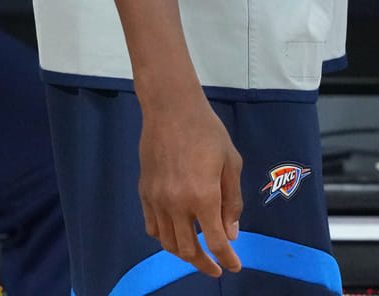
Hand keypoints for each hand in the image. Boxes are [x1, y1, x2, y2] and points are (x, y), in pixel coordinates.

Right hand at [137, 89, 242, 277]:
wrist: (170, 109)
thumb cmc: (208, 132)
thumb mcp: (231, 163)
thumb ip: (232, 202)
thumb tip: (230, 233)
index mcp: (203, 197)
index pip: (215, 242)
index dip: (226, 259)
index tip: (234, 267)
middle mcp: (177, 204)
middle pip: (188, 250)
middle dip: (204, 263)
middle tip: (216, 267)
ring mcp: (157, 200)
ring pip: (168, 243)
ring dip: (184, 254)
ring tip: (197, 254)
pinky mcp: (144, 193)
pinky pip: (152, 227)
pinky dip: (165, 238)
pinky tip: (176, 234)